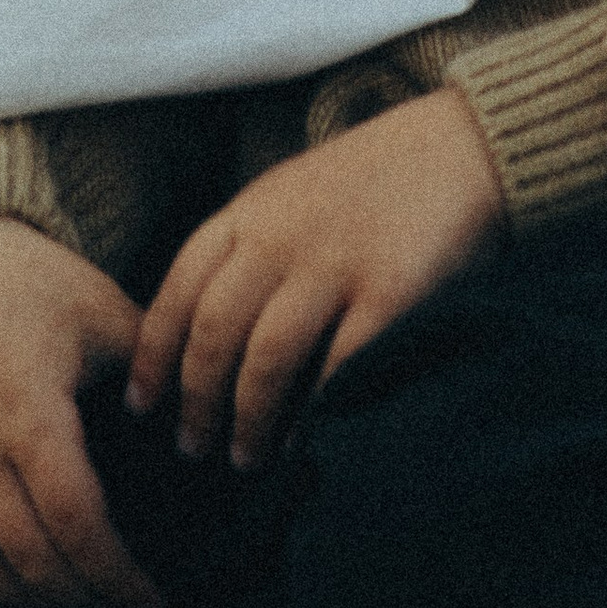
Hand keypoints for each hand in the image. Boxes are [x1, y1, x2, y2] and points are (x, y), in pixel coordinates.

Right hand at [0, 215, 162, 607]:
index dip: (114, 572)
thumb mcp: (107, 312)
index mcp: (29, 410)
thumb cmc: (37, 280)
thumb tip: (196, 427)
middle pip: (22, 553)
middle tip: (113, 605)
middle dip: (75, 595)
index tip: (149, 601)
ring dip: (6, 596)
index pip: (74, 519)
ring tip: (54, 602)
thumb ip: (152, 371)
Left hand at [126, 90, 503, 470]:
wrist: (464, 147)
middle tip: (189, 449)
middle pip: (214, 331)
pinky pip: (334, 368)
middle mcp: (283, 236)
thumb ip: (249, 247)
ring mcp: (335, 263)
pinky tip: (299, 440)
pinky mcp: (388, 292)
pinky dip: (309, 413)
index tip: (142, 407)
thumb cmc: (374, 181)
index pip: (179, 289)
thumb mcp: (292, 194)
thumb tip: (204, 337)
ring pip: (266, 357)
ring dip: (246, 419)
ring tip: (242, 460)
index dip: (153, 356)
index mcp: (251, 210)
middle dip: (195, 400)